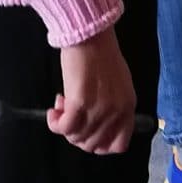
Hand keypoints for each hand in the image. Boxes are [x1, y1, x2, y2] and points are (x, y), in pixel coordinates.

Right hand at [49, 28, 137, 153]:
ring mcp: (99, 110)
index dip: (100, 145)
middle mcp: (116, 112)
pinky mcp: (80, 104)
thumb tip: (93, 123)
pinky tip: (53, 112)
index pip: (118, 145)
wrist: (91, 36)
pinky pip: (64, 128)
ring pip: (76, 138)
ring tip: (61, 106)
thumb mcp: (118, 85)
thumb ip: (111, 106)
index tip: (87, 134)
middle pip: (93, 144)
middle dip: (77, 135)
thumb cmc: (102, 55)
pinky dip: (55, 123)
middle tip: (70, 114)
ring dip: (64, 127)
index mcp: (128, 107)